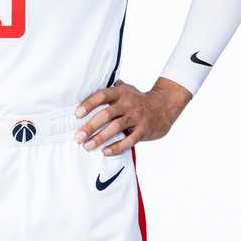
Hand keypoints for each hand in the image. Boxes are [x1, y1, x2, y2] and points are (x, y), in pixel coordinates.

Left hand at [73, 78, 191, 154]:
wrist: (164, 106)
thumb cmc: (138, 99)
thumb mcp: (125, 89)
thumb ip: (109, 90)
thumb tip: (86, 89)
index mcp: (121, 92)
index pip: (102, 96)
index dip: (89, 104)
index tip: (76, 114)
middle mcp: (128, 104)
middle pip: (106, 114)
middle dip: (90, 126)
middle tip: (78, 137)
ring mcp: (136, 117)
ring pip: (116, 128)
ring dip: (100, 138)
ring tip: (87, 146)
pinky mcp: (143, 130)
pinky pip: (129, 141)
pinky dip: (116, 147)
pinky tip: (105, 152)